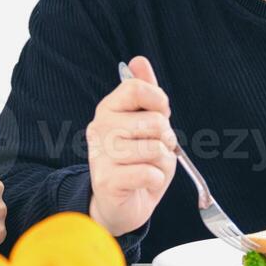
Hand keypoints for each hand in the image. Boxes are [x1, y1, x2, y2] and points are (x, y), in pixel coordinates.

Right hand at [86, 56, 176, 237]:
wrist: (119, 204)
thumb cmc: (136, 162)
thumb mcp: (144, 124)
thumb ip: (145, 93)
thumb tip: (139, 61)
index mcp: (109, 109)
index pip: (137, 88)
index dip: (159, 102)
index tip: (159, 116)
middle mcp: (100, 127)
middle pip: (155, 122)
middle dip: (165, 140)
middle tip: (153, 151)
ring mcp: (101, 154)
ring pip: (155, 150)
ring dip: (162, 163)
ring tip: (148, 168)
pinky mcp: (107, 181)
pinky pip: (150, 174)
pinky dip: (156, 181)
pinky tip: (143, 183)